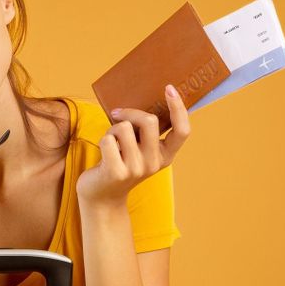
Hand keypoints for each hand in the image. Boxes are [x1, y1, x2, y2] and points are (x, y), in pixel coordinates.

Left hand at [76, 84, 190, 206]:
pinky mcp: (117, 172)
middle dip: (130, 112)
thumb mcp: (139, 150)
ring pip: (124, 128)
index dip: (178, 108)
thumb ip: (145, 133)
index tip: (169, 88)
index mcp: (165, 156)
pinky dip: (102, 140)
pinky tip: (103, 153)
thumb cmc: (120, 164)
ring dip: (112, 129)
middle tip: (118, 115)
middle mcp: (154, 163)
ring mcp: (136, 169)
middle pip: (149, 121)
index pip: (182, 130)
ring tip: (111, 143)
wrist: (102, 197)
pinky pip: (107, 139)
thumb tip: (141, 100)